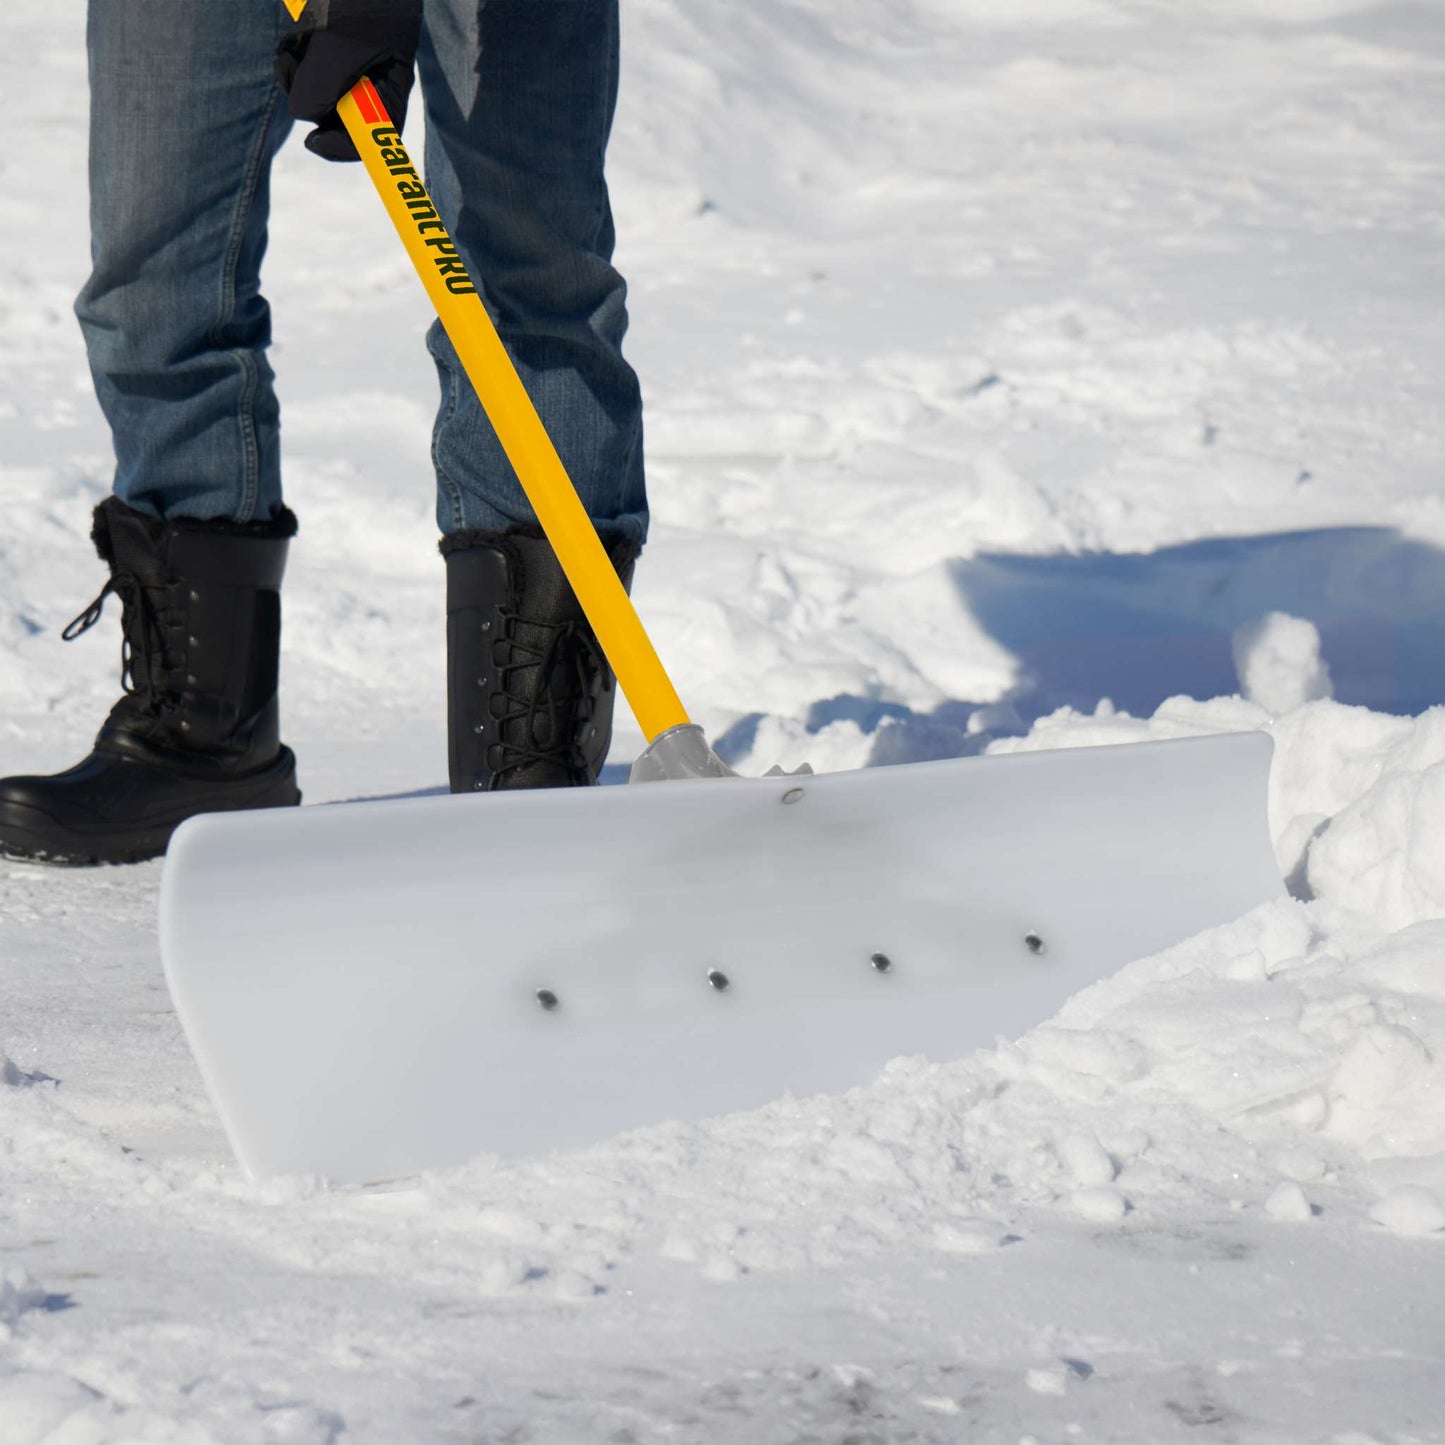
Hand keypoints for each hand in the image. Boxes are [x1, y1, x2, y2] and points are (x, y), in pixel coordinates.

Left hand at [275, 0, 422, 161]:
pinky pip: (298, 70)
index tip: (312, 140)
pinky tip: (299, 32)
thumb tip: (304, 115)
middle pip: (333, 119)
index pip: (372, 140)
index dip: (342, 147)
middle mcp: (367, 86)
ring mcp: (343, 70)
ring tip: (302, 37)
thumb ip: (324, 86)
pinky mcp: (322, 54)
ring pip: (309, 94)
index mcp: (388, 91)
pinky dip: (292, 54)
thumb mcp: (341, 42)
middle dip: (309, 97)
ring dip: (296, 69)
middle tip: (300, 62)